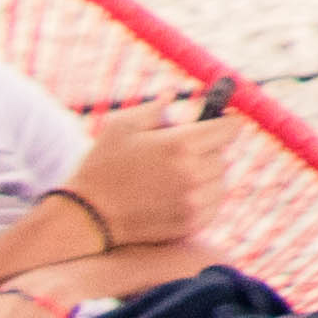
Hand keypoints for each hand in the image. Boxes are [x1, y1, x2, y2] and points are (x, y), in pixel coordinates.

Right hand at [66, 98, 242, 251]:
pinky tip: (178, 194)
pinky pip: (213, 204)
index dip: (225, 122)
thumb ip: (155, 107)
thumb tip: (175, 94)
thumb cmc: (103, 165)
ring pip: (220, 181)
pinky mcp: (192, 224)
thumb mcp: (122, 126)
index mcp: (181, 145)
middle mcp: (193, 174)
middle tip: (182, 153)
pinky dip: (203, 198)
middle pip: (223, 155)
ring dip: (207, 175)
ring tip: (177, 175)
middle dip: (208, 150)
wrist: (87, 215)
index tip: (220, 122)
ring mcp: (194, 202)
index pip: (230, 128)